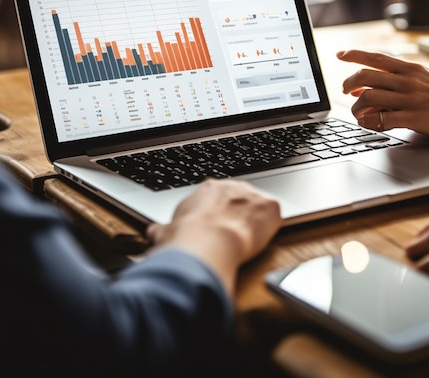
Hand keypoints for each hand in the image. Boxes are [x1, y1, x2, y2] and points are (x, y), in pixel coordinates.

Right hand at [146, 179, 281, 291]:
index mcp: (207, 190)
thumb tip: (154, 232)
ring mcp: (251, 195)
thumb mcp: (167, 232)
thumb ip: (164, 229)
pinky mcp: (270, 206)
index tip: (217, 227)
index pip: (217, 198)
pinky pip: (274, 215)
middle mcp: (230, 187)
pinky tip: (264, 239)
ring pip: (257, 207)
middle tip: (234, 235)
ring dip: (254, 221)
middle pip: (239, 200)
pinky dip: (271, 227)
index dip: (218, 214)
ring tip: (248, 239)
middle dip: (238, 215)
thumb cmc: (185, 239)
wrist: (207, 242)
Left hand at [337, 49, 428, 140]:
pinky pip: (383, 118)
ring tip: (358, 115)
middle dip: (348, 84)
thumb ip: (400, 83)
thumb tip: (370, 89)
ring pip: (369, 97)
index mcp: (411, 69)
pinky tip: (370, 125)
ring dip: (357, 107)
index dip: (355, 54)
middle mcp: (409, 80)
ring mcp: (411, 98)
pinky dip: (371, 122)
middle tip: (345, 93)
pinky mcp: (416, 117)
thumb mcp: (425, 82)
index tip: (340, 54)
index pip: (376, 57)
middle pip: (366, 76)